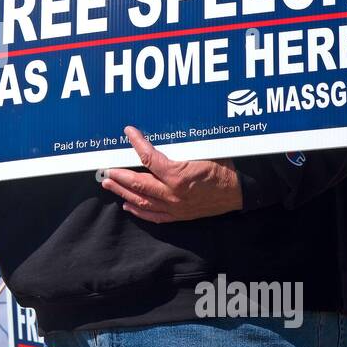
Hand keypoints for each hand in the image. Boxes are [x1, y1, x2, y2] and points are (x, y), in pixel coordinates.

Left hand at [100, 126, 242, 223]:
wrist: (240, 193)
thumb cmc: (224, 168)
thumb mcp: (204, 150)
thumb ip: (182, 145)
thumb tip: (164, 130)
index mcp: (178, 175)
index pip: (149, 158)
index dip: (137, 143)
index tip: (128, 132)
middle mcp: (172, 194)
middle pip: (138, 184)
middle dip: (119, 176)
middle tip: (106, 170)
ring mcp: (174, 207)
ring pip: (142, 201)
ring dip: (123, 192)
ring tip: (109, 184)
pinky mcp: (179, 215)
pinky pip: (153, 216)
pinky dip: (138, 210)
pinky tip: (127, 204)